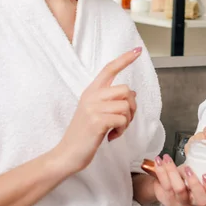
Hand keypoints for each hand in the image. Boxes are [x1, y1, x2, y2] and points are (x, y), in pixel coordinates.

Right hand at [54, 47, 141, 174]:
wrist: (67, 154)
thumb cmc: (84, 135)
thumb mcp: (94, 112)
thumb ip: (109, 100)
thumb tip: (131, 95)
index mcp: (91, 91)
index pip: (109, 69)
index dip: (125, 59)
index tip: (138, 50)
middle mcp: (91, 95)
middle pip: (126, 90)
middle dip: (132, 107)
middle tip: (123, 121)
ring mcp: (93, 108)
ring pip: (127, 105)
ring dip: (127, 121)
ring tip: (116, 130)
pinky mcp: (97, 121)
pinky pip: (122, 119)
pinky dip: (122, 130)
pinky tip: (111, 137)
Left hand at [152, 154, 205, 205]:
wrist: (167, 183)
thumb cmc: (190, 178)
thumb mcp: (205, 173)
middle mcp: (196, 203)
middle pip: (200, 199)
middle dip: (194, 183)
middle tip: (188, 168)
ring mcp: (182, 203)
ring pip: (178, 190)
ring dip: (172, 171)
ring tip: (168, 158)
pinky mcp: (167, 200)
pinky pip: (164, 186)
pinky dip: (161, 170)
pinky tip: (160, 161)